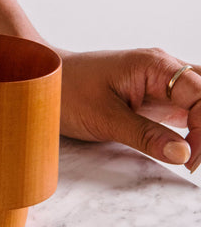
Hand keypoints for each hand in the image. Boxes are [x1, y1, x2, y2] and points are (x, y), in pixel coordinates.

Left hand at [57, 48, 199, 171]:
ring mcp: (160, 81)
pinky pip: (188, 106)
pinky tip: (190, 146)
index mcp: (154, 66)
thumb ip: (145, 135)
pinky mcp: (154, 96)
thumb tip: (182, 154)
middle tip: (194, 161)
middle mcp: (163, 68)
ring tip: (194, 156)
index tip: (189, 160)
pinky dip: (195, 125)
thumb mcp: (104, 118)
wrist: (41, 80)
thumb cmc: (66, 91)